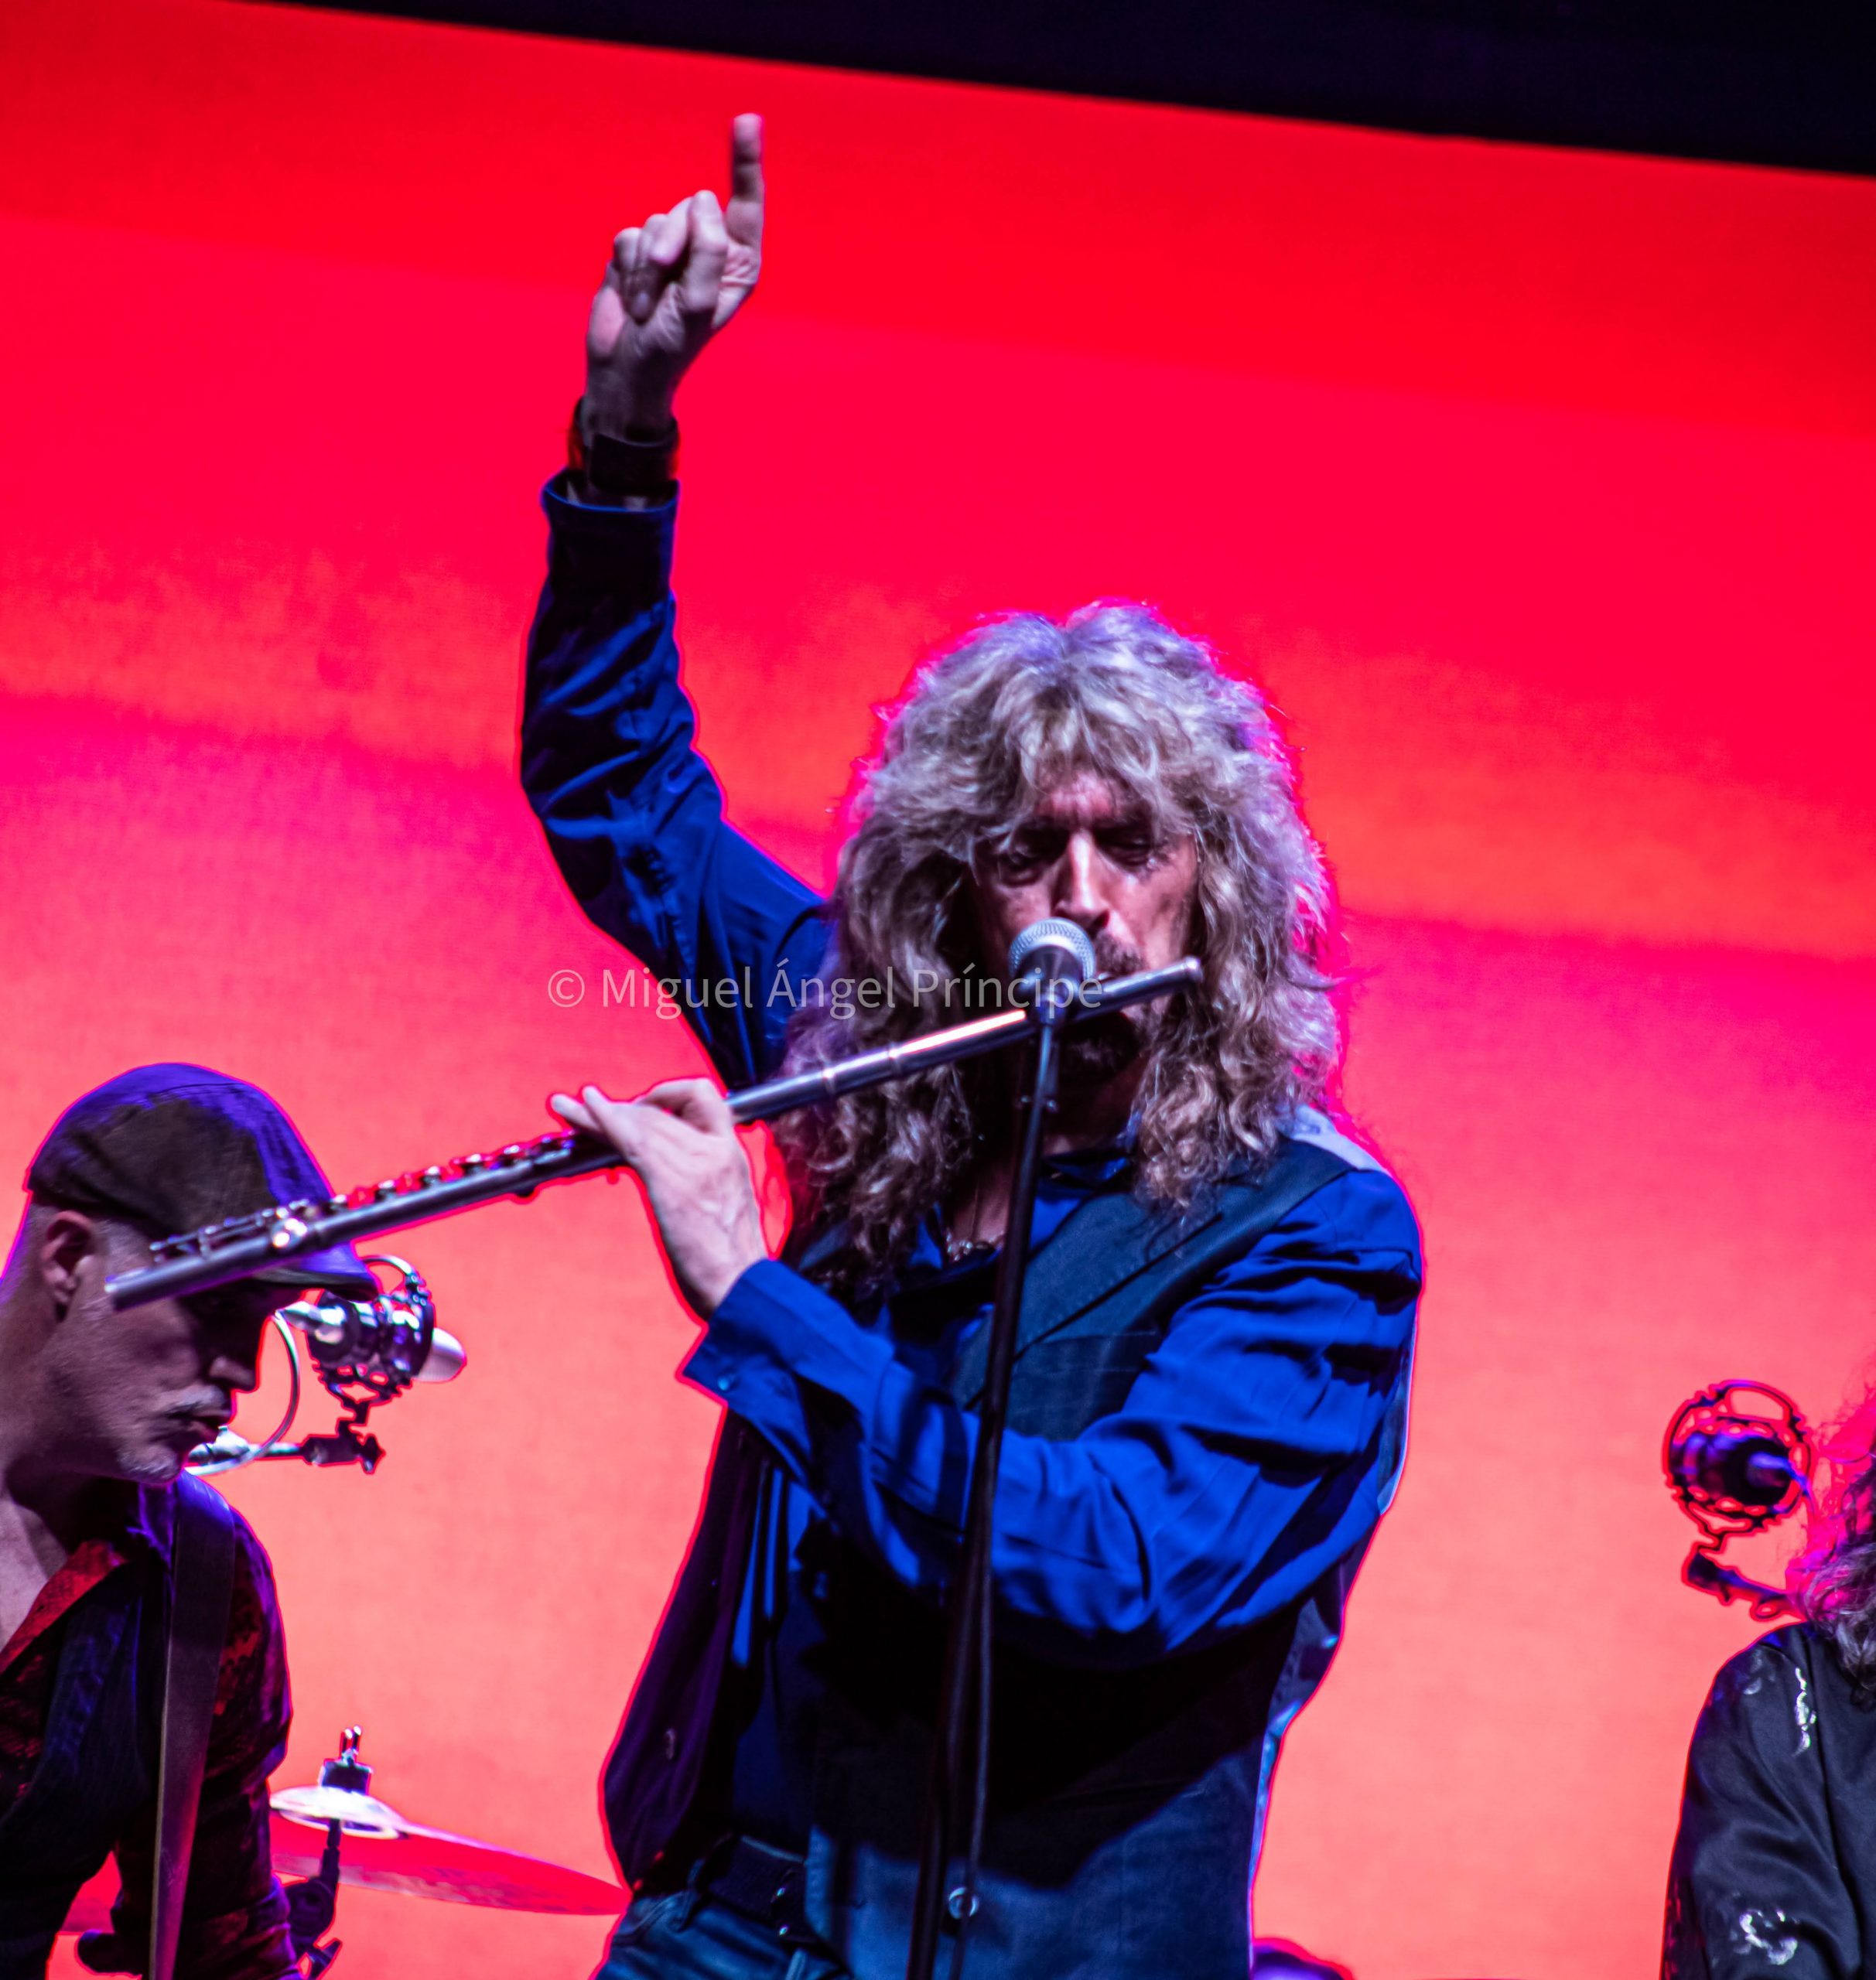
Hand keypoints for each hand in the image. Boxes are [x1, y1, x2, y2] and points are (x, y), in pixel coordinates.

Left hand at [550, 1079, 767, 1317]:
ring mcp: (695, 1162)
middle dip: (619, 1107)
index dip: (667, 1095)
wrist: (744, 1287)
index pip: (703, 1099)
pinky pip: (633, 1140)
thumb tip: (679, 1188)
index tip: (643, 1107)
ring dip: (597, 1113)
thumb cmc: (735, 1264)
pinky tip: (584, 1112)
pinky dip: (604, 1120)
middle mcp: (716, 1149)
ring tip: (566, 1107)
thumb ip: (706, 1186)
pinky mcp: (672, 1180)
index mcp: (731, 1155)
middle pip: (660, 1111)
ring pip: (641, 1122)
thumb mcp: (727, 1210)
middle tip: (586, 1108)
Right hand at [583, 113, 764, 441]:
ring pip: (656, 221)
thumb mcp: (699, 304)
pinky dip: (626, 268)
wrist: (625, 370)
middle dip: (671, 244)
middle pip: (689, 209)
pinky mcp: (637, 253)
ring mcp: (673, 250)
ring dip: (646, 268)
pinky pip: (628, 235)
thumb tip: (704, 199)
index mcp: (737, 264)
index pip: (745, 205)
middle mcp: (708, 251)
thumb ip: (708, 250)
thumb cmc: (671, 346)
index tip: (747, 121)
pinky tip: (633, 297)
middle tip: (663, 284)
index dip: (745, 164)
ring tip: (649, 304)